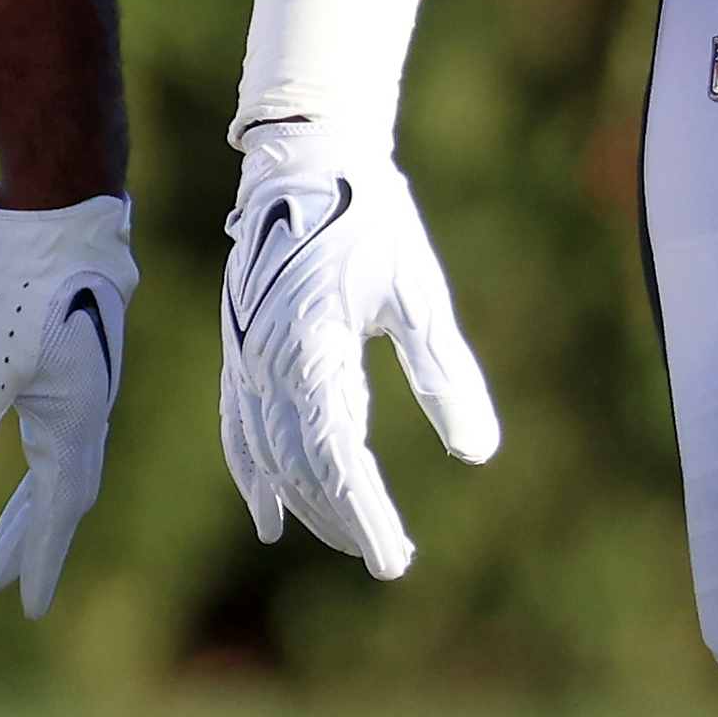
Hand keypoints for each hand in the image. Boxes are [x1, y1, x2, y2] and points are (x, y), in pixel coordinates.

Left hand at [0, 189, 137, 619]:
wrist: (62, 203)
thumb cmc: (22, 285)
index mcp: (73, 421)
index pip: (59, 511)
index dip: (38, 559)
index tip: (24, 605)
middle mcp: (88, 405)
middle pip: (64, 492)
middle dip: (31, 539)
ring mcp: (84, 373)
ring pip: (64, 455)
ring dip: (35, 499)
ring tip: (0, 527)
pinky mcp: (71, 344)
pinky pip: (60, 421)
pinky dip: (40, 453)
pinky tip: (16, 433)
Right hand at [218, 126, 500, 579]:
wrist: (307, 160)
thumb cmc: (370, 220)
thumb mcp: (417, 293)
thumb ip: (444, 373)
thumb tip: (478, 453)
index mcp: (312, 349)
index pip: (337, 458)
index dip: (364, 514)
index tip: (394, 556)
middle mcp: (267, 361)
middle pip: (299, 466)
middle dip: (341, 516)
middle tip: (386, 555)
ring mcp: (245, 356)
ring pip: (266, 453)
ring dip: (303, 502)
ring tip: (344, 536)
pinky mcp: (239, 347)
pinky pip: (239, 427)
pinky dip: (252, 473)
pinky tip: (269, 511)